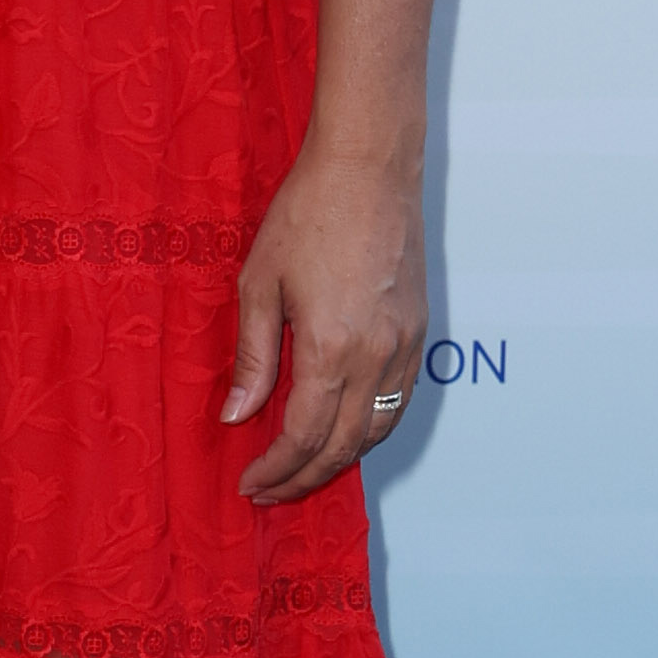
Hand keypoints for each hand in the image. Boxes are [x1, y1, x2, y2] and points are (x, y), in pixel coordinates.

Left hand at [223, 140, 424, 502]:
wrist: (368, 167)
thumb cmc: (308, 214)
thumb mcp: (260, 284)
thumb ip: (252, 357)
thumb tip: (237, 415)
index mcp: (331, 348)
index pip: (304, 436)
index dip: (276, 468)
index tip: (251, 483)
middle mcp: (376, 357)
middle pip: (344, 445)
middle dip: (305, 477)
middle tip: (271, 490)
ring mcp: (405, 346)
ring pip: (377, 429)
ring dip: (340, 460)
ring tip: (302, 470)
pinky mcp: (419, 331)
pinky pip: (399, 401)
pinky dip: (371, 429)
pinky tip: (345, 432)